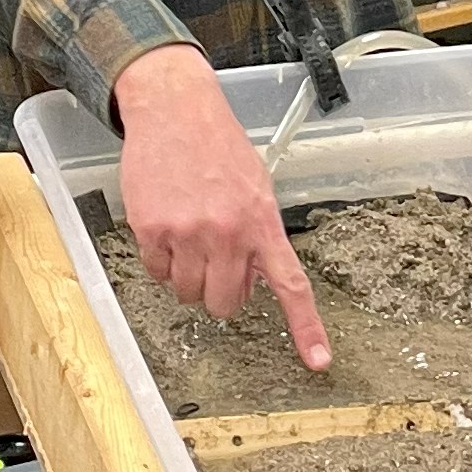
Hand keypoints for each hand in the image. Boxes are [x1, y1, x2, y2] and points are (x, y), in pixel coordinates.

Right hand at [112, 43, 329, 370]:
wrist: (174, 109)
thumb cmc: (217, 145)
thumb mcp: (255, 186)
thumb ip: (258, 234)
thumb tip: (251, 281)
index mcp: (262, 222)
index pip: (290, 285)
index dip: (306, 328)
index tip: (319, 362)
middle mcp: (228, 232)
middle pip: (225, 304)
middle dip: (219, 293)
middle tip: (215, 262)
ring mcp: (188, 233)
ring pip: (187, 293)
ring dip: (187, 276)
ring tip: (189, 235)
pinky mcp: (153, 229)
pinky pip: (156, 273)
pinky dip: (160, 261)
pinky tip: (166, 227)